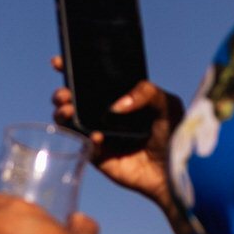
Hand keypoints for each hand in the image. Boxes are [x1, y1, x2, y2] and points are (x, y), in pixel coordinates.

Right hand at [52, 55, 182, 212]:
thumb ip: (145, 92)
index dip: (73, 69)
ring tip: (68, 110)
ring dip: (63, 114)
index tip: (59, 62)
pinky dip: (86, 138)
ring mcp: (98, 134)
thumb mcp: (167, 103)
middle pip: (73, 100)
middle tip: (64, 94)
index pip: (93, 80)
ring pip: (69, 122)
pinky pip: (82, 145)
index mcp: (120, 98)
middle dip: (62, 93)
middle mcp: (105, 115)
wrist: (175, 171)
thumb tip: (115, 105)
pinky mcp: (97, 156)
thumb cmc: (175, 135)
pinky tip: (97, 136)